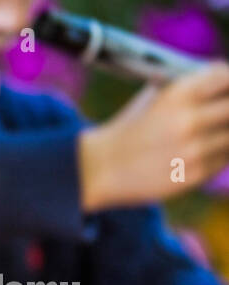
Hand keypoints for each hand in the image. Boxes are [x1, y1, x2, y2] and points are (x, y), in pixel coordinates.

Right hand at [79, 62, 228, 212]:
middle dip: (226, 110)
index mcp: (178, 94)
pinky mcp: (194, 175)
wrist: (100, 168)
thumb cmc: (131, 127)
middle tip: (218, 115)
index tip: (224, 90)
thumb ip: (192, 83)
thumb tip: (226, 78)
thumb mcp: (155, 94)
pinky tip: (198, 153)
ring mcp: (193, 150)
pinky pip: (223, 160)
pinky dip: (217, 155)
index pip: (226, 77)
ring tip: (209, 135)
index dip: (228, 82)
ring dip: (224, 135)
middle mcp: (189, 120)